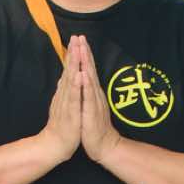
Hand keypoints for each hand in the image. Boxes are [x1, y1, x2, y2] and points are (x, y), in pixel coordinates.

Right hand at [40, 47, 81, 162]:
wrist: (54, 145)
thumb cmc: (61, 126)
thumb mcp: (63, 105)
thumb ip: (64, 90)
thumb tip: (64, 77)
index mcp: (65, 93)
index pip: (69, 70)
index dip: (73, 54)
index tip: (76, 39)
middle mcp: (64, 95)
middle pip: (69, 71)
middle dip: (73, 53)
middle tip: (76, 37)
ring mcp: (67, 103)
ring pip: (71, 81)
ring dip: (74, 65)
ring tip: (77, 50)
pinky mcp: (70, 113)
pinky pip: (74, 98)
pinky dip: (77, 86)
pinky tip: (79, 76)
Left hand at [73, 37, 118, 165]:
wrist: (104, 146)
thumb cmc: (94, 127)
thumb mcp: (88, 105)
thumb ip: (86, 92)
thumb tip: (82, 78)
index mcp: (92, 92)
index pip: (87, 69)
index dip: (83, 54)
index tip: (78, 39)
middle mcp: (95, 94)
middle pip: (89, 69)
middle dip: (85, 52)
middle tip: (80, 37)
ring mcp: (94, 102)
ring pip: (90, 79)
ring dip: (86, 64)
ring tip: (82, 49)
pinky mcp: (91, 112)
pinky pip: (88, 97)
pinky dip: (86, 85)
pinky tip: (83, 75)